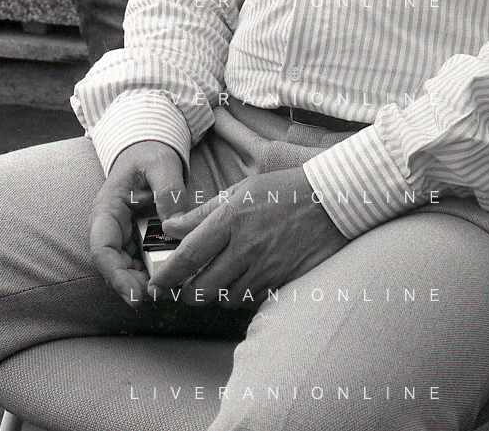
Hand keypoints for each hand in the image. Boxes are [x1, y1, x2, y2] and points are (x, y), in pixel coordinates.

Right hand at [89, 140, 187, 307]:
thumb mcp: (161, 164)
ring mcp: (126, 234)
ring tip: (171, 288)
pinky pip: (146, 258)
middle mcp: (112, 227)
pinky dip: (158, 268)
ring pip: (130, 266)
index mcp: (107, 210)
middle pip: (115, 265)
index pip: (102, 250)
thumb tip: (176, 225)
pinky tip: (177, 274)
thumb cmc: (150, 153)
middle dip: (134, 284)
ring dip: (147, 280)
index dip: (115, 276)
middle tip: (160, 295)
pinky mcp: (141, 237)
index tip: (135, 295)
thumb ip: (168, 191)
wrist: (150, 148)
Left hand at [149, 167, 348, 308]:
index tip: (156, 283)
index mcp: (231, 219)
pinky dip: (240, 294)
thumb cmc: (285, 188)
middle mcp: (246, 247)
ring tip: (216, 277)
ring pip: (225, 297)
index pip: (188, 256)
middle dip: (187, 291)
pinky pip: (250, 298)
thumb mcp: (242, 189)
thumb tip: (171, 227)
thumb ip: (203, 212)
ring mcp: (265, 267)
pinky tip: (242, 277)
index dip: (167, 275)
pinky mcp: (281, 280)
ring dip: (214, 293)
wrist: (332, 201)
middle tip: (183, 284)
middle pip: (201, 288)